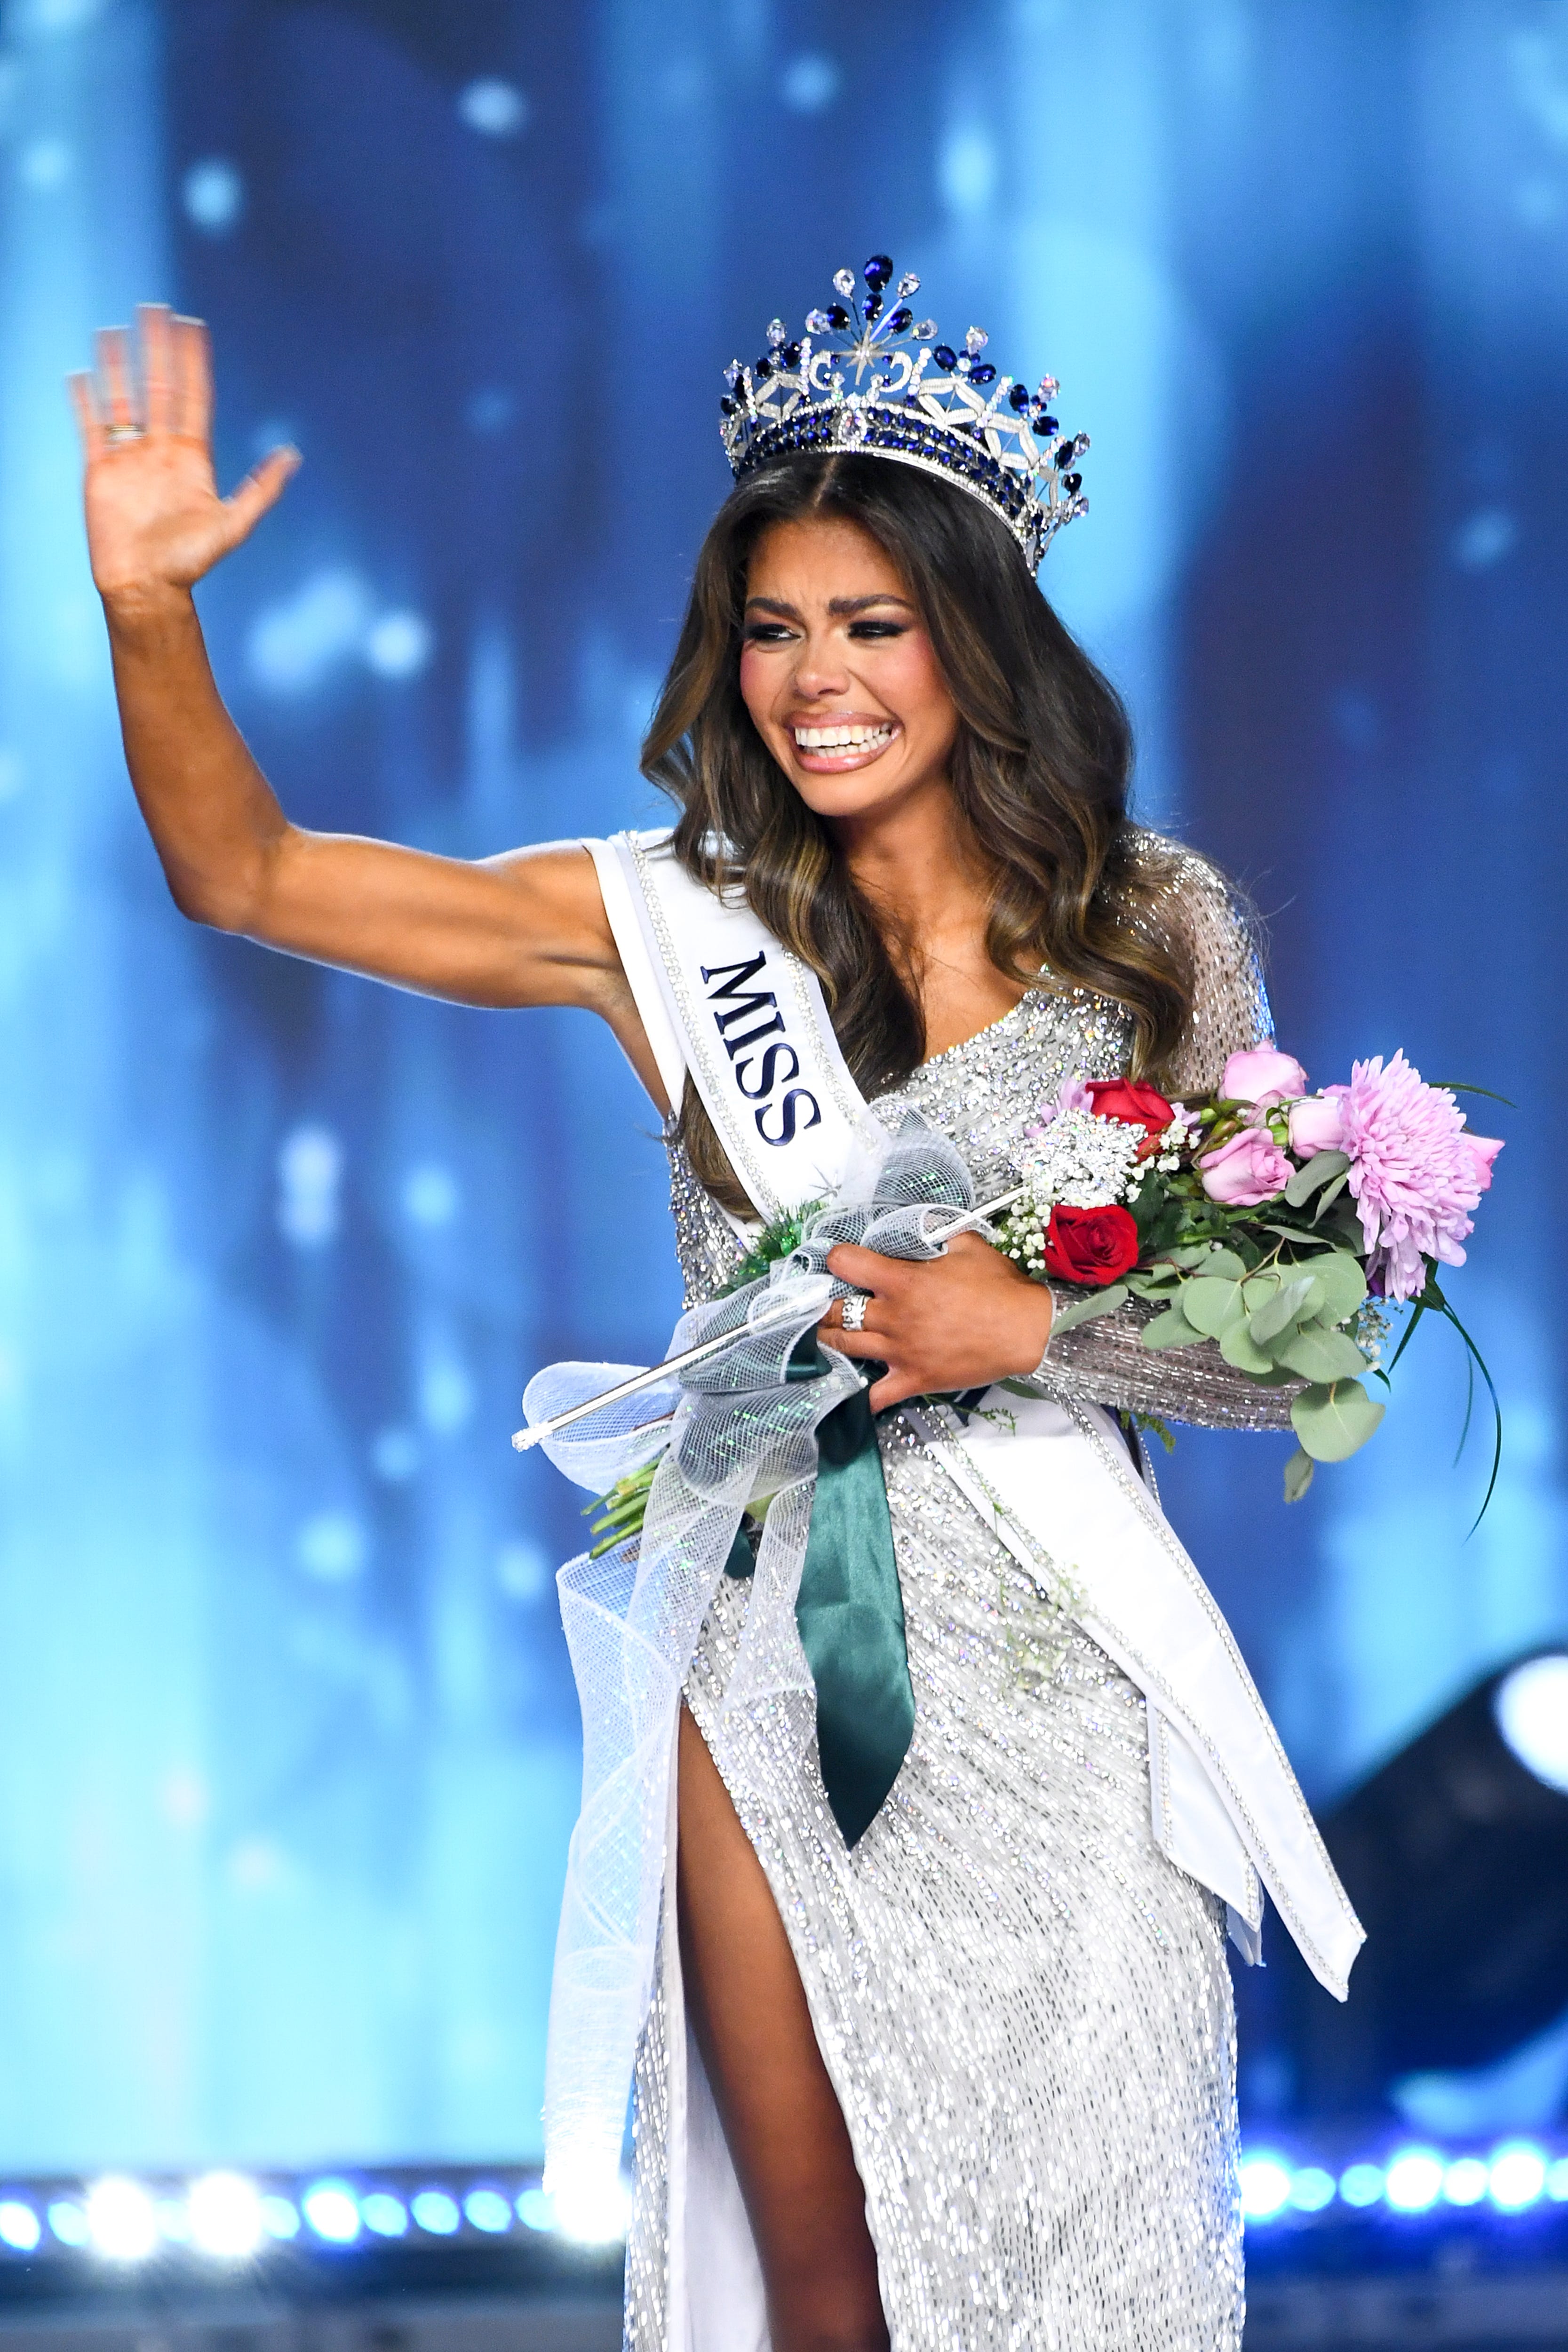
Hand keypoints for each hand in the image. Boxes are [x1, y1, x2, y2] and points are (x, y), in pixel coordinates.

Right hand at [69, 305, 298, 605]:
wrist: (147, 587)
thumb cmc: (190, 563)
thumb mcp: (234, 524)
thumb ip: (262, 489)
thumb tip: (293, 455)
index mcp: (192, 458)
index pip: (193, 396)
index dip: (193, 361)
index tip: (193, 326)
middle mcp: (161, 451)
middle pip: (158, 387)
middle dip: (158, 349)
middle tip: (156, 309)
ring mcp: (130, 458)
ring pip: (123, 399)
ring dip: (120, 364)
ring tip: (117, 328)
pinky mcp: (100, 470)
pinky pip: (90, 426)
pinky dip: (85, 400)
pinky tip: (82, 372)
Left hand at [820, 1231, 1053, 1412]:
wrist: (1028, 1330)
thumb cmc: (1000, 1287)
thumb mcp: (969, 1246)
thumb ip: (939, 1234)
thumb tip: (925, 1226)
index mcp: (902, 1281)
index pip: (847, 1263)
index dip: (838, 1258)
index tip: (838, 1259)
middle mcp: (893, 1316)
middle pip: (837, 1311)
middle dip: (825, 1305)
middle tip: (824, 1302)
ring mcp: (901, 1351)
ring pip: (845, 1346)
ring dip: (830, 1338)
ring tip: (825, 1333)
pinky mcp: (914, 1379)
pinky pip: (876, 1395)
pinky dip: (860, 1394)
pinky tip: (851, 1387)